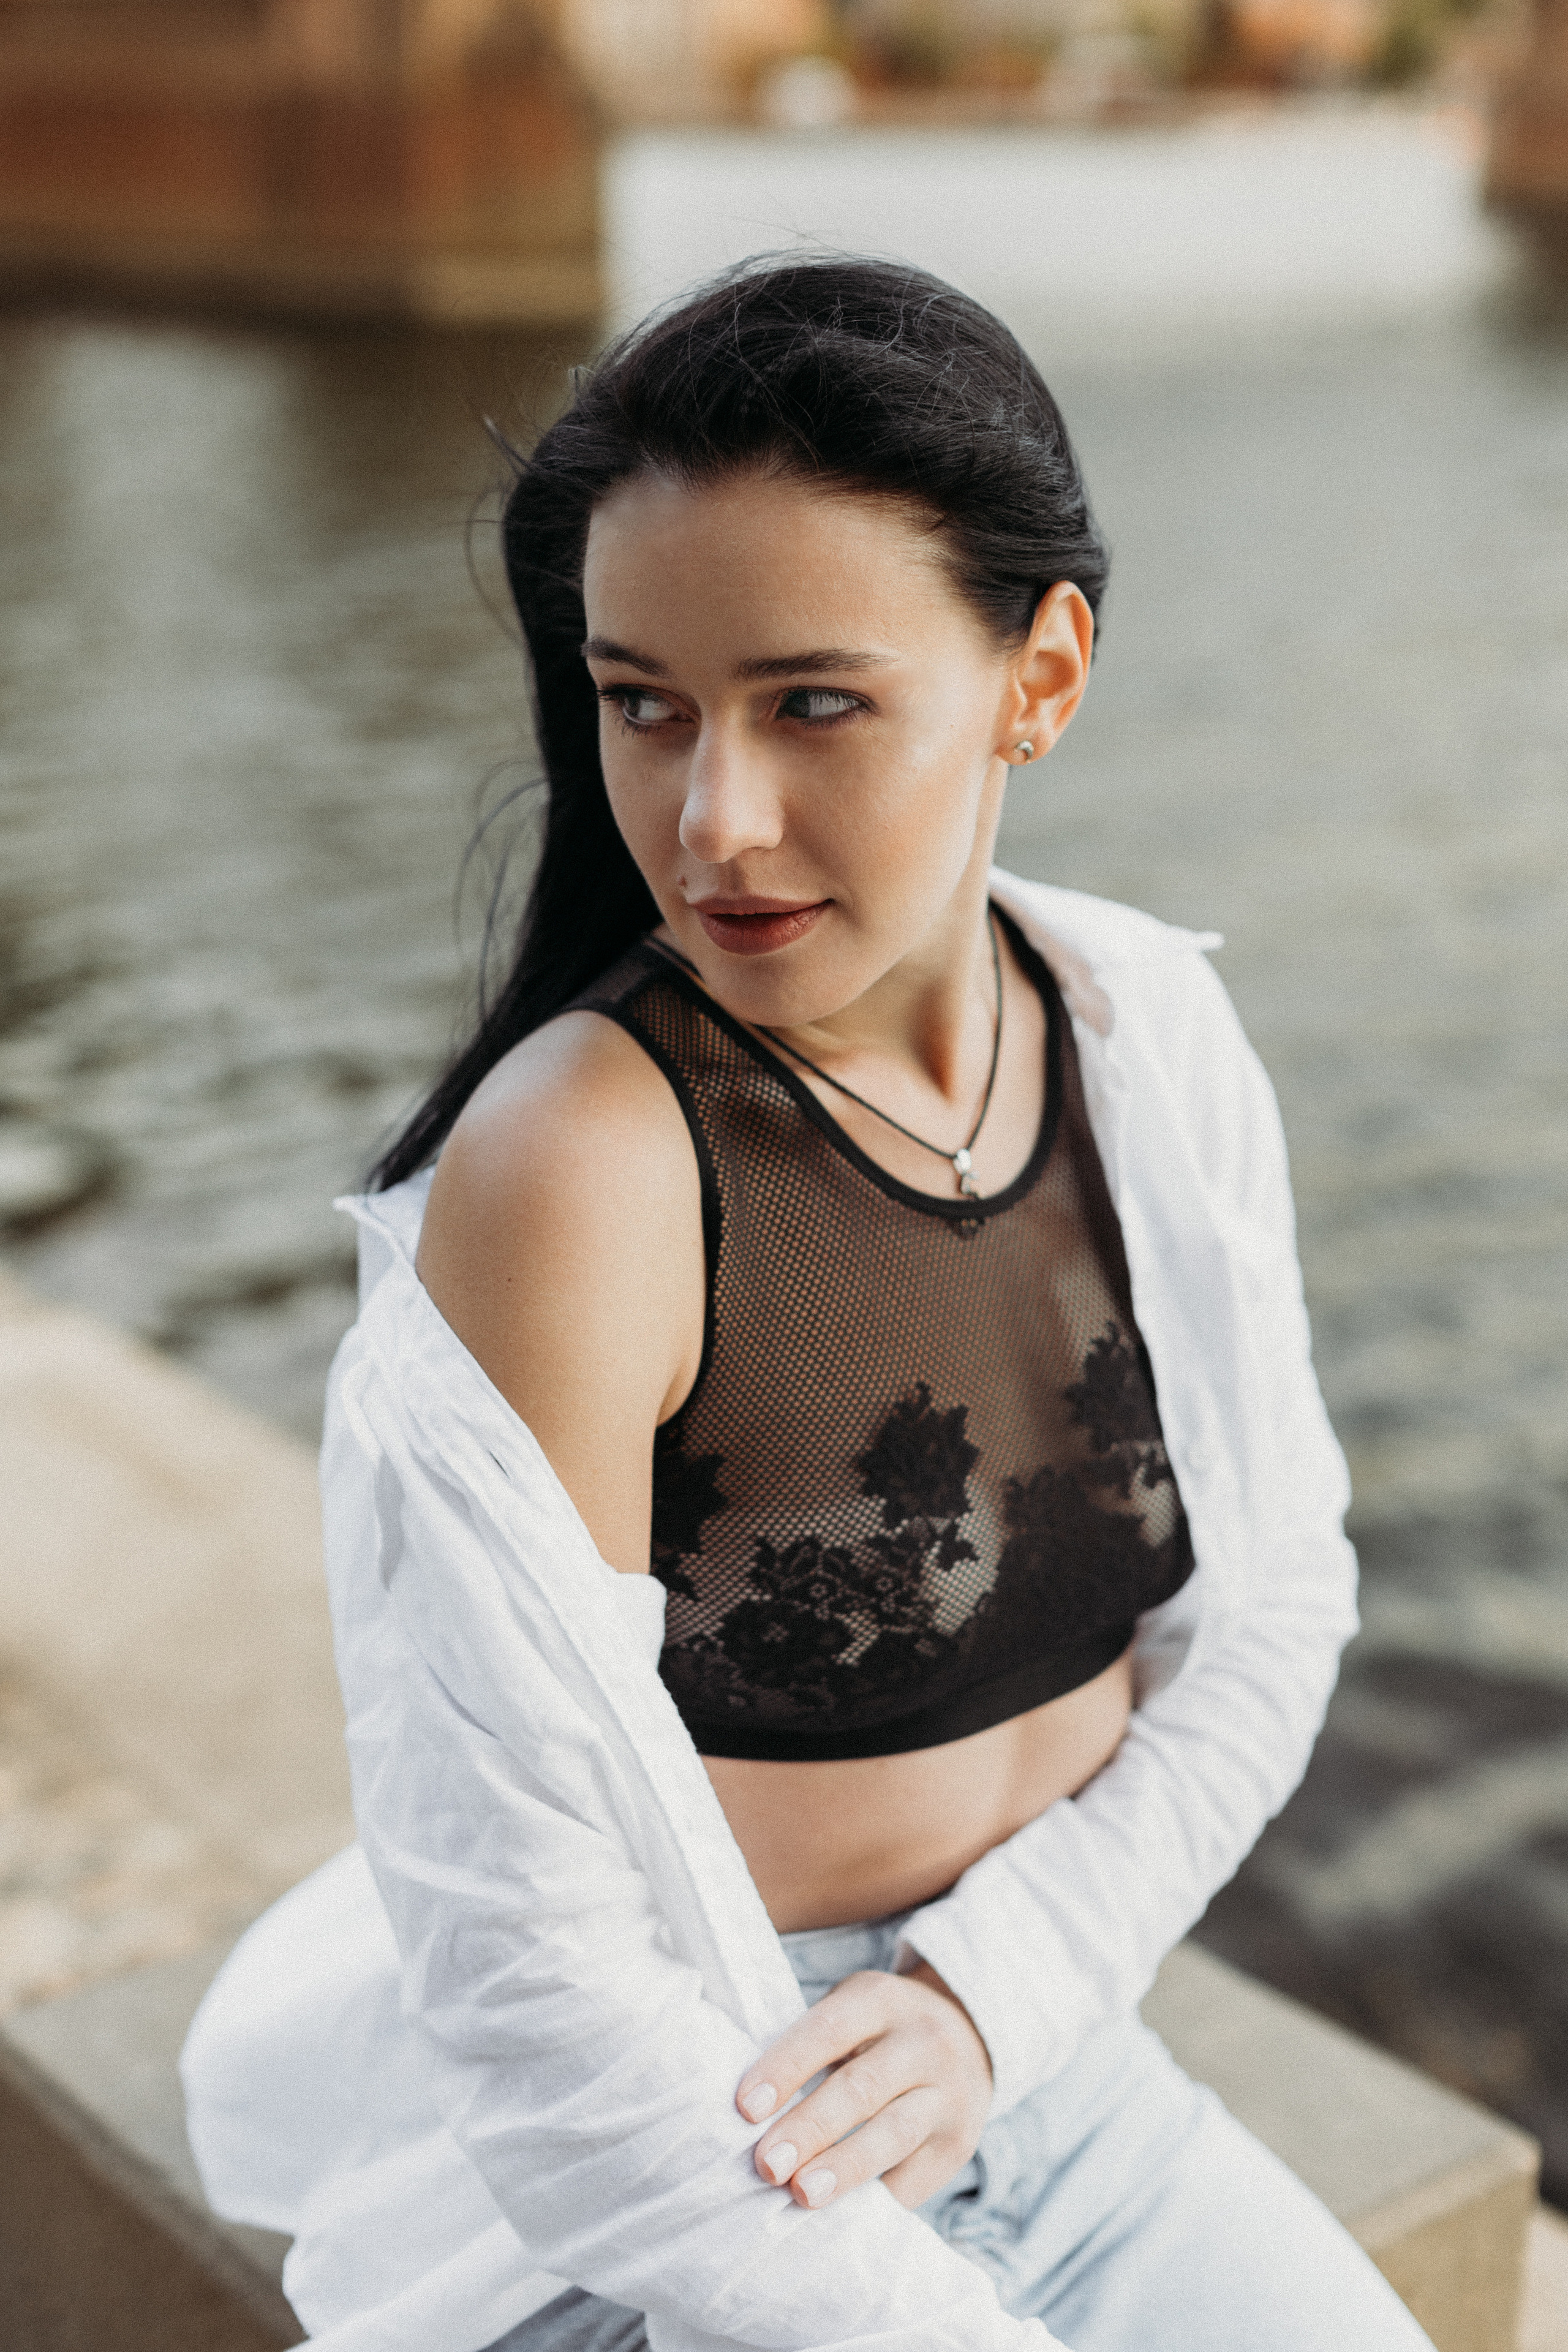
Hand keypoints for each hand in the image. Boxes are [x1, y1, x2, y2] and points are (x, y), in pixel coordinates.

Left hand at [735, 1961, 992, 2210]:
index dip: (786, 2068)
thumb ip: (809, 2048)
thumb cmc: (878, 2032)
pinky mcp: (959, 2143)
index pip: (828, 2029)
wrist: (968, 2037)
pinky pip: (915, 2177)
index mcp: (881, 1999)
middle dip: (811, 2128)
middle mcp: (923, 2041)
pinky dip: (875, 2198)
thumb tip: (752, 2115)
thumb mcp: (851, 2012)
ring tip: (803, 2194)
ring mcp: (949, 2093)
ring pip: (894, 2134)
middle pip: (862, 2087)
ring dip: (844, 2168)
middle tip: (767, 2164)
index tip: (746, 2108)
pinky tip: (841, 2213)